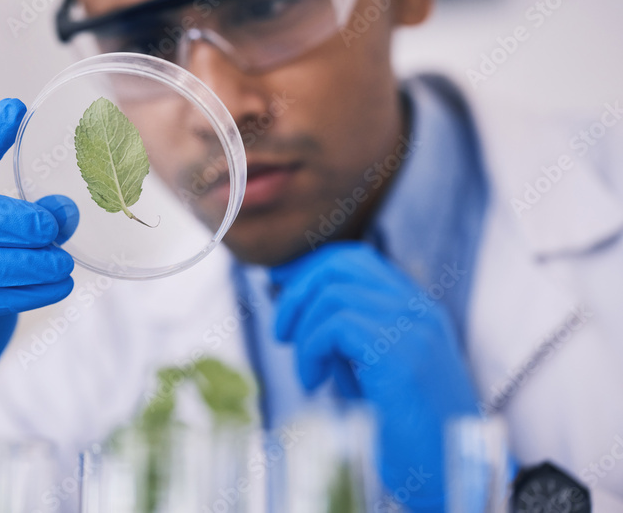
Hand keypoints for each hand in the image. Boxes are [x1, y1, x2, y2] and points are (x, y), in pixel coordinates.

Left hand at [270, 242, 478, 510]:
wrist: (453, 475)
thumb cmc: (411, 434)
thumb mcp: (377, 374)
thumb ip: (350, 340)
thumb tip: (299, 315)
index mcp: (418, 311)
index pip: (357, 261)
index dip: (313, 274)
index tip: (287, 301)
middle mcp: (419, 309)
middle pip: (341, 264)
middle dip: (298, 293)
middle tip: (283, 334)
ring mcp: (413, 326)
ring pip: (332, 294)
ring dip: (305, 332)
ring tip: (309, 373)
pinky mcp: (399, 351)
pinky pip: (334, 325)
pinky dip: (311, 351)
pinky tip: (314, 383)